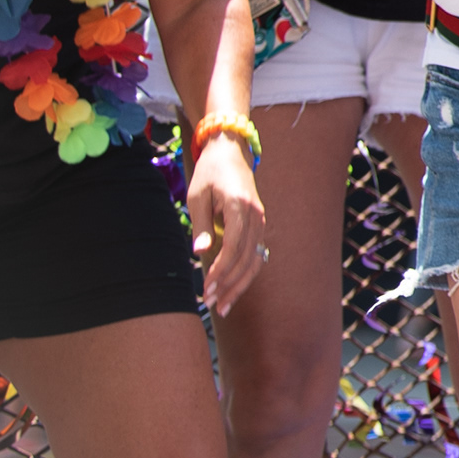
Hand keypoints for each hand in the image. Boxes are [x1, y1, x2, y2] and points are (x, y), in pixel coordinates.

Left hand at [184, 136, 266, 314]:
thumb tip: (201, 254)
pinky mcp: (259, 225)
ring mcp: (261, 221)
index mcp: (241, 206)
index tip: (207, 288)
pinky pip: (256, 254)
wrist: (231, 151)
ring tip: (223, 306)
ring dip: (240, 285)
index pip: (233, 246)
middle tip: (211, 304)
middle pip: (247, 258)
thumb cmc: (210, 172)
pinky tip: (234, 289)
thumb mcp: (197, 196)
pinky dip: (246, 274)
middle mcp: (256, 216)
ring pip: (255, 260)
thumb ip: (201, 225)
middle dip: (229, 284)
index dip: (221, 270)